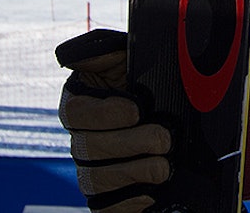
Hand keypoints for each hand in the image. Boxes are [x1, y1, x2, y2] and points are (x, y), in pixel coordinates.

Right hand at [57, 29, 171, 212]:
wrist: (178, 112)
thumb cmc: (151, 81)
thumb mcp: (131, 59)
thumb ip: (105, 52)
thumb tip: (71, 53)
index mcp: (82, 102)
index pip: (75, 111)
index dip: (103, 113)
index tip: (136, 109)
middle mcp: (81, 139)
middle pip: (88, 148)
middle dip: (129, 143)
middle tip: (162, 138)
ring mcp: (91, 170)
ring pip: (96, 179)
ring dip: (134, 172)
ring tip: (164, 165)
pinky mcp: (106, 199)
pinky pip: (106, 208)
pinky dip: (128, 203)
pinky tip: (151, 193)